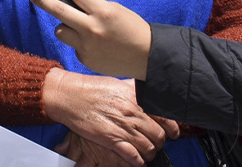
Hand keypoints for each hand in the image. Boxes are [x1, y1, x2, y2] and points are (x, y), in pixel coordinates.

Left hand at [28, 0, 152, 79]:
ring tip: (80, 29)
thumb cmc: (132, 29)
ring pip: (61, 31)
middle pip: (59, 11)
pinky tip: (95, 46)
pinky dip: (80, 44)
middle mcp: (91, 28)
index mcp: (102, 11)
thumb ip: (92, 7)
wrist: (147, 56)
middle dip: (43, 1)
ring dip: (66, 27)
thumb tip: (72, 3)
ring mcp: (86, 45)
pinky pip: (74, 46)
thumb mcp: (114, 10)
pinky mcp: (85, 59)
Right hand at [42, 70, 166, 164]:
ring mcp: (122, 126)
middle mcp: (133, 113)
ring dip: (150, 154)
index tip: (172, 133)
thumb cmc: (91, 88)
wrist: (69, 95)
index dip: (172, 129)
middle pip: (159, 136)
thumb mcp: (118, 83)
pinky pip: (132, 155)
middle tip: (155, 144)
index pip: (165, 118)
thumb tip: (148, 92)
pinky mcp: (110, 138)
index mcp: (136, 98)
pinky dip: (138, 161)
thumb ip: (135, 90)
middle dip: (160, 143)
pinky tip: (137, 161)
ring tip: (146, 154)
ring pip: (148, 148)